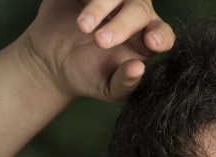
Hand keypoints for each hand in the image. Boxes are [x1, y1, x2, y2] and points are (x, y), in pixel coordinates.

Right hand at [21, 0, 173, 101]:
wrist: (52, 63)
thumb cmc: (88, 76)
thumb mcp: (108, 89)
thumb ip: (125, 82)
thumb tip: (139, 69)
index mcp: (145, 41)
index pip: (163, 34)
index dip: (161, 35)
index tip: (152, 42)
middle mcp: (133, 16)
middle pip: (140, 9)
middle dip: (122, 24)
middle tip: (100, 42)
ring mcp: (112, 1)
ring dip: (101, 7)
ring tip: (83, 27)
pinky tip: (78, 13)